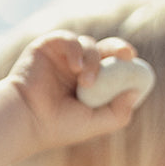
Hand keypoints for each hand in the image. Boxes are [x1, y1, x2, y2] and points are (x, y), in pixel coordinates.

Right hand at [5, 32, 140, 151]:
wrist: (28, 120)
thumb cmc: (59, 127)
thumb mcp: (95, 124)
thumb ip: (118, 112)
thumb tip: (136, 90)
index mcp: (90, 86)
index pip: (113, 68)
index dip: (125, 64)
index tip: (134, 64)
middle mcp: (77, 69)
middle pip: (104, 49)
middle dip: (117, 49)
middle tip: (126, 54)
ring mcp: (62, 57)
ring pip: (88, 45)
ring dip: (93, 60)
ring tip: (86, 81)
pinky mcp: (47, 47)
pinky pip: (68, 38)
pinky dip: (75, 49)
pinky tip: (76, 67)